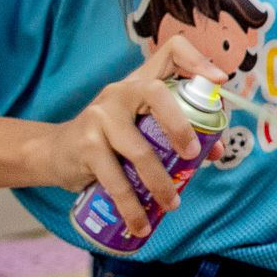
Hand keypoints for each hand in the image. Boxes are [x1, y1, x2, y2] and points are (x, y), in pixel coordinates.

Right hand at [39, 37, 228, 236]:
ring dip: (160, 184)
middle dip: (181, 124)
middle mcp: (121, 91)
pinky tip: (141, 224)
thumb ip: (178, 134)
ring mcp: (100, 115)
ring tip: (172, 205)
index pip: (171, 52)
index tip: (219, 80)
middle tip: (194, 156)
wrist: (57, 152)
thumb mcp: (142, 128)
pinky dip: (131, 207)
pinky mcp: (86, 144)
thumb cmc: (112, 138)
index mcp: (142, 82)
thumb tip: (216, 151)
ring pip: (138, 149)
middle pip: (156, 93)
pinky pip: (115, 180)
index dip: (197, 60)